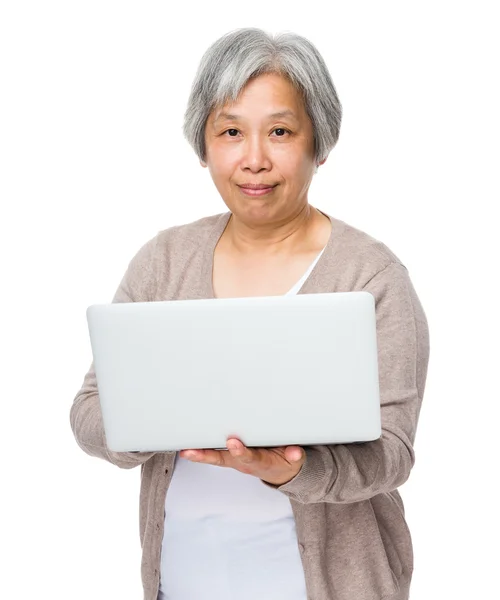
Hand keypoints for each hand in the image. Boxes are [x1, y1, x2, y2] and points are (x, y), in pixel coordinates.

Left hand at [179, 438, 305, 485]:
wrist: (282, 472)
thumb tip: (295, 453)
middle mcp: (242, 462)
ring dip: (198, 453)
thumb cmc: (286, 461)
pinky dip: (201, 450)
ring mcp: (235, 459)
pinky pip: (214, 452)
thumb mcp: (295, 460)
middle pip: (221, 459)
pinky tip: (187, 445)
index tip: (232, 442)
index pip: (248, 457)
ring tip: (183, 449)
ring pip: (215, 456)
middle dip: (205, 456)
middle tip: (189, 452)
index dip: (240, 451)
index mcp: (259, 462)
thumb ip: (294, 456)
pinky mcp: (231, 454)